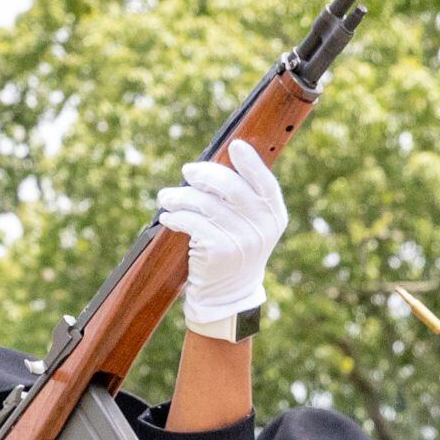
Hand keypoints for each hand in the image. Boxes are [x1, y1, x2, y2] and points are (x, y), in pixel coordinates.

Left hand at [158, 142, 286, 329]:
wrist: (229, 293)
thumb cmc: (235, 248)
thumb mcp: (251, 225)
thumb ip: (244, 198)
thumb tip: (213, 165)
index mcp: (274, 215)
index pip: (265, 182)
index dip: (251, 162)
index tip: (235, 145)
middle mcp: (262, 227)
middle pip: (230, 186)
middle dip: (204, 173)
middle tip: (187, 171)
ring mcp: (241, 240)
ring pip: (204, 203)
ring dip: (179, 196)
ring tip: (166, 197)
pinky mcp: (218, 251)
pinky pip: (191, 222)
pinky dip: (175, 216)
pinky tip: (168, 216)